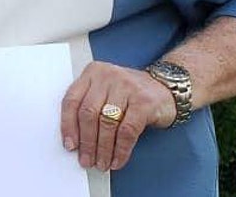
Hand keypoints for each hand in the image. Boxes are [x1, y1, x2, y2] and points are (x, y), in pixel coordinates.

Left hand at [60, 61, 176, 171]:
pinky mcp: (144, 102)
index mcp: (92, 73)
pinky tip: (118, 160)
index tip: (69, 145)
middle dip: (86, 142)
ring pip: (107, 123)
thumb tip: (76, 141)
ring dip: (103, 149)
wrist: (167, 88)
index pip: (71, 100)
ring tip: (102, 163)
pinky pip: (127, 131)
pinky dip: (120, 149)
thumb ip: (90, 106)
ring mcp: (127, 87)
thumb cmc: (131, 93)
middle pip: (88, 113)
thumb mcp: (106, 92)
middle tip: (86, 159)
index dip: (68, 126)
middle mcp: (107, 76)